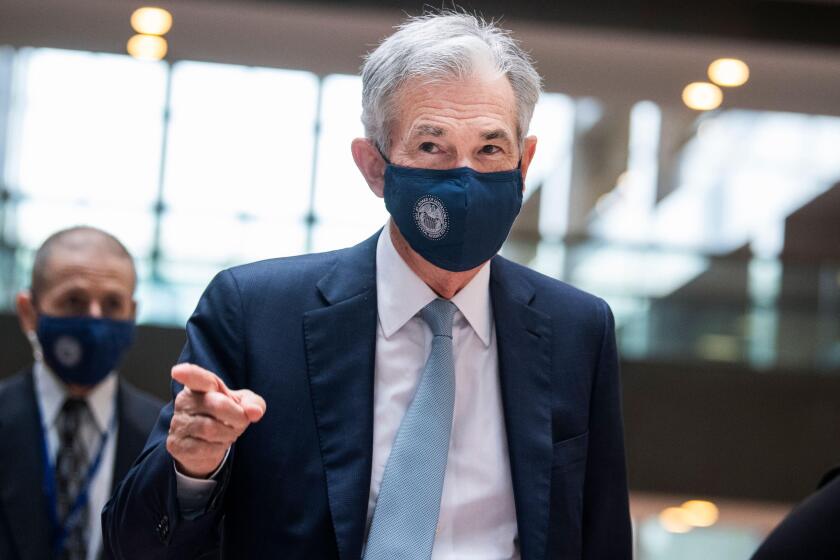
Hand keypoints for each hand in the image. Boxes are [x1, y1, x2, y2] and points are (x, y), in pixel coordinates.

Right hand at [167, 363, 265, 477]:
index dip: (188, 373)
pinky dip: (217, 449)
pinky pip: (203, 448)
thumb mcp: (243, 405)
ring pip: (211, 429)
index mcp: (200, 385)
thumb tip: (255, 412)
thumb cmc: (225, 417)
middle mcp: (185, 401)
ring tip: (228, 433)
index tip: (178, 372)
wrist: (205, 446)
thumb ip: (253, 403)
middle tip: (241, 421)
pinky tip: (215, 445)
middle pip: (217, 405)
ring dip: (228, 434)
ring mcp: (178, 423)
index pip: (196, 377)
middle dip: (237, 416)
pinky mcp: (176, 444)